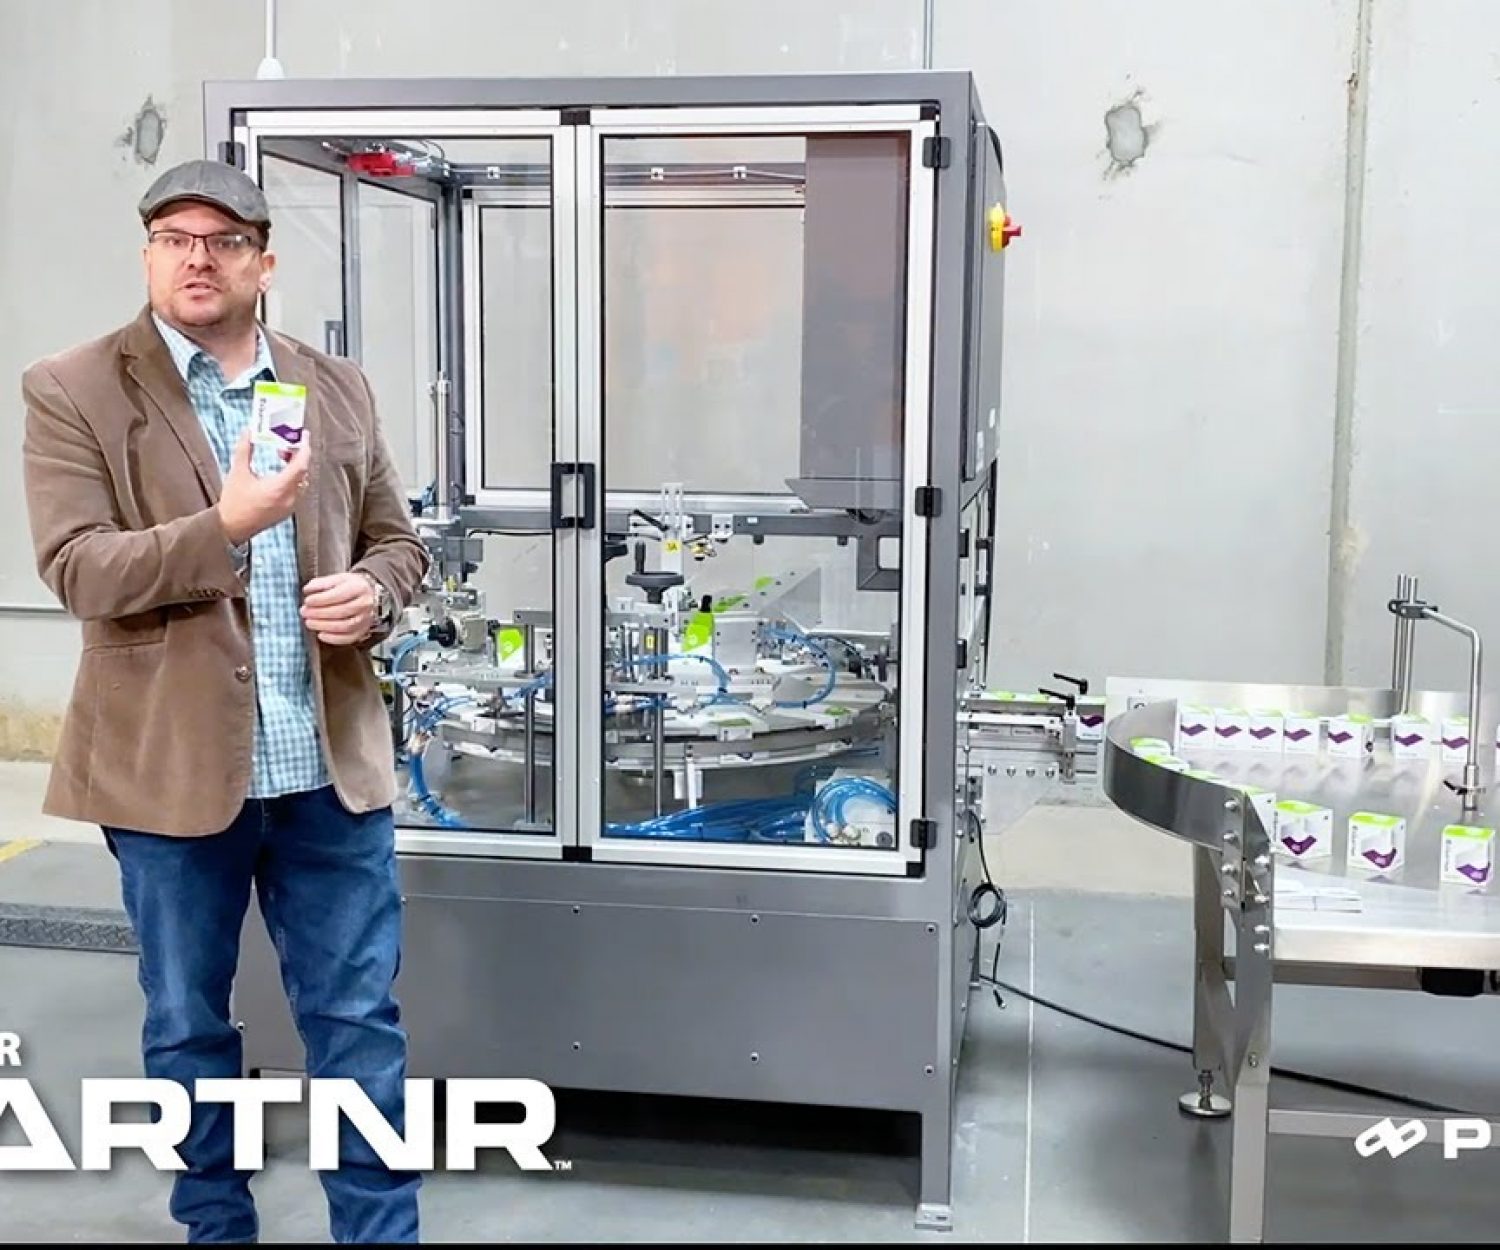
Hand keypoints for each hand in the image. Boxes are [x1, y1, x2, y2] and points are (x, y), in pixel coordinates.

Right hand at [217, 431, 309, 545]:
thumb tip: (248, 432)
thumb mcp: (238, 472)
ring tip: (282, 456)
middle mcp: (289, 498)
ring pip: (302, 481)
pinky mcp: (287, 511)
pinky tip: (280, 472)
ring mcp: (290, 506)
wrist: (231, 527)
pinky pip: (297, 490)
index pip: (301, 465)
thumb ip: (245, 450)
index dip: (304, 447)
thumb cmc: (234, 502)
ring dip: (296, 466)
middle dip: (298, 455)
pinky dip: (293, 477)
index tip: (304, 435)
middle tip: (287, 443)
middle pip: (303, 471)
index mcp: (279, 488)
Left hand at [301, 572, 376, 645]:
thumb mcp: (336, 579)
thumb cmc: (348, 586)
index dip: (320, 599)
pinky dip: (333, 639)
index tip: (307, 601)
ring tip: (309, 622)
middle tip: (304, 612)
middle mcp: (365, 604)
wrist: (365, 595)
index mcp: (359, 587)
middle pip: (341, 612)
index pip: (338, 595)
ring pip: (345, 626)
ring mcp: (365, 619)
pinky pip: (348, 638)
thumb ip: (321, 583)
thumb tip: (308, 590)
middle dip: (319, 613)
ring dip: (324, 626)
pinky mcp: (363, 631)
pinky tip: (321, 634)